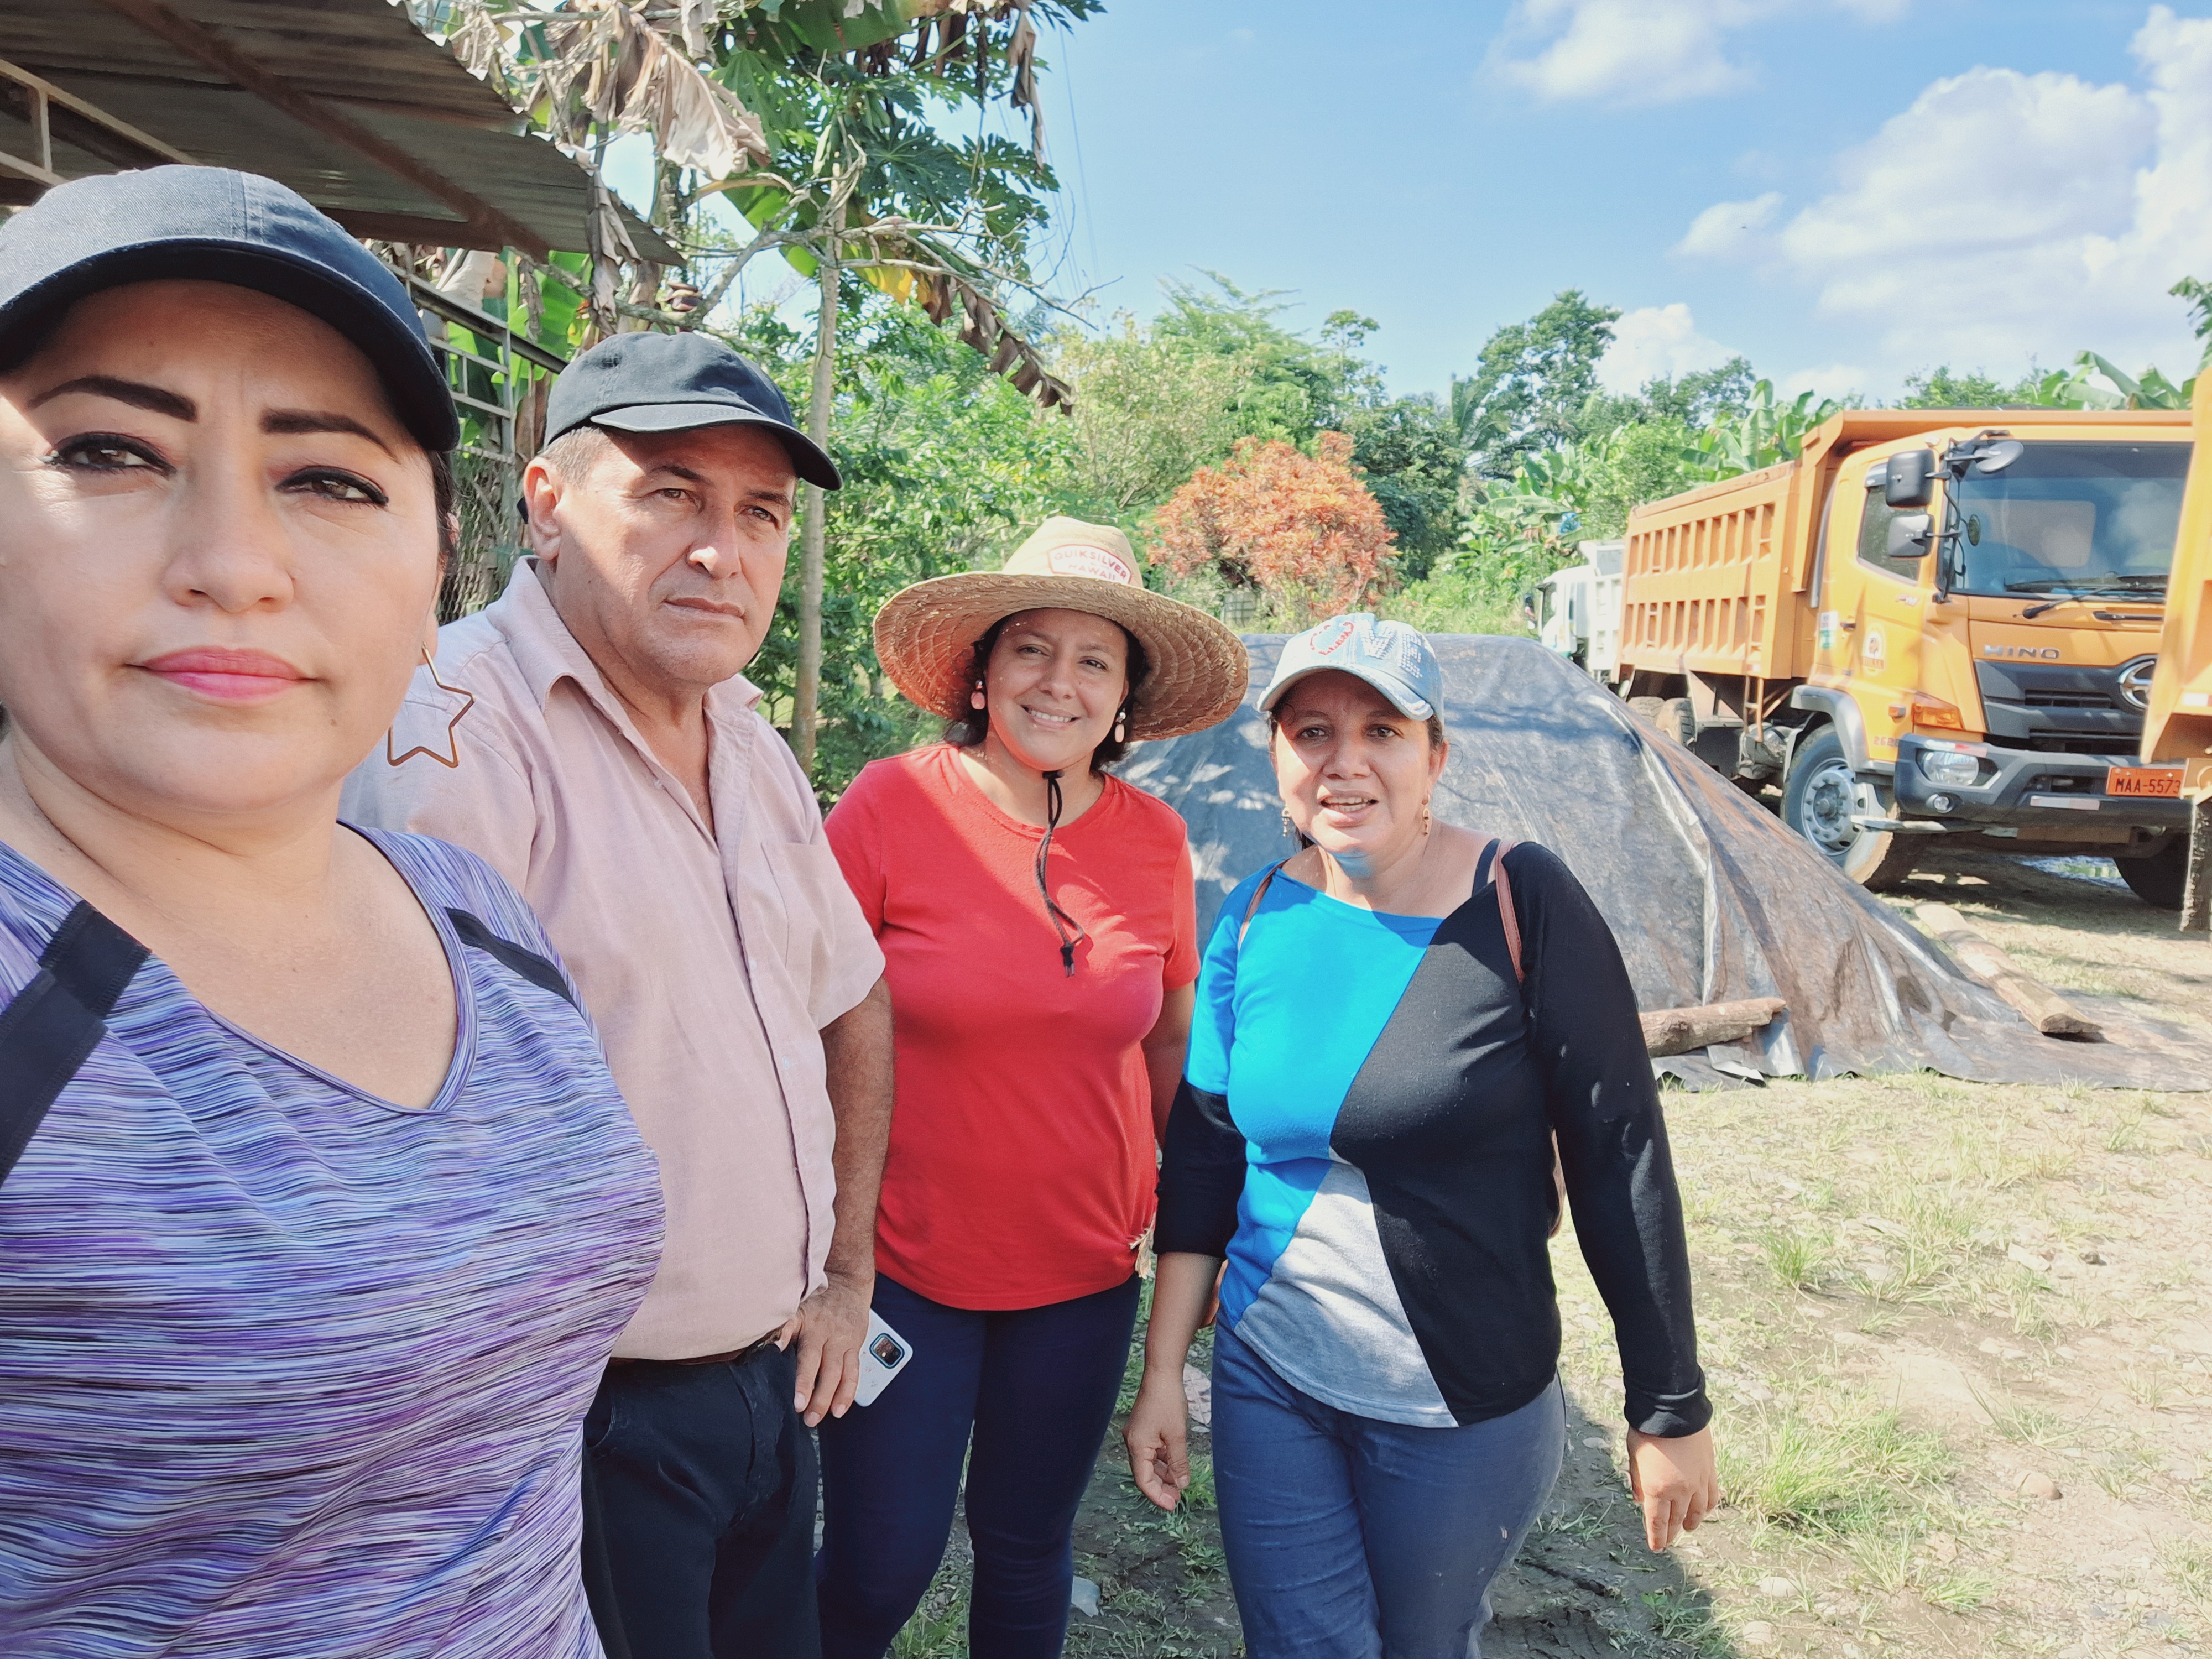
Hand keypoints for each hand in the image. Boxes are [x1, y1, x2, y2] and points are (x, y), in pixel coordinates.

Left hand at [777, 1271, 871, 1427]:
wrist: (848, 1284)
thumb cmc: (816, 1301)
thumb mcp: (795, 1307)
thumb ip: (780, 1328)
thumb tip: (762, 1347)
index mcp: (808, 1322)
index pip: (802, 1347)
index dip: (797, 1368)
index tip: (790, 1386)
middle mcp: (827, 1332)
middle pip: (822, 1365)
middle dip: (813, 1390)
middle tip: (802, 1412)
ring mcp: (843, 1340)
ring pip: (839, 1373)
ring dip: (830, 1397)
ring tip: (817, 1418)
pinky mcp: (855, 1347)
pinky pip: (854, 1373)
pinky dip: (848, 1393)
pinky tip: (840, 1409)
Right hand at [1123, 1369, 1191, 1511]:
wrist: (1162, 1374)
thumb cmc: (1167, 1401)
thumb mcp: (1176, 1435)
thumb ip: (1178, 1462)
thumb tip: (1181, 1484)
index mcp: (1137, 1446)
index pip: (1143, 1480)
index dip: (1156, 1495)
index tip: (1171, 1505)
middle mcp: (1133, 1442)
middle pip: (1144, 1473)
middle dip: (1160, 1487)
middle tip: (1177, 1498)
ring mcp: (1138, 1436)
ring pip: (1149, 1463)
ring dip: (1163, 1475)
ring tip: (1179, 1485)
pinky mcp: (1144, 1430)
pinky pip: (1152, 1452)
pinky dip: (1163, 1461)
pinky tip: (1175, 1467)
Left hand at [1626, 1425, 1718, 1550]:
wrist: (1673, 1411)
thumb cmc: (1648, 1431)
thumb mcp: (1634, 1457)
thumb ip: (1638, 1481)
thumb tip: (1640, 1500)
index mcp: (1657, 1489)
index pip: (1657, 1522)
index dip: (1657, 1537)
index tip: (1657, 1547)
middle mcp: (1679, 1491)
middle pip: (1676, 1519)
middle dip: (1671, 1532)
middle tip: (1668, 1541)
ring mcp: (1697, 1482)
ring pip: (1696, 1511)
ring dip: (1691, 1522)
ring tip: (1688, 1528)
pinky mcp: (1710, 1472)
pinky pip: (1711, 1497)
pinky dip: (1707, 1507)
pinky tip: (1704, 1511)